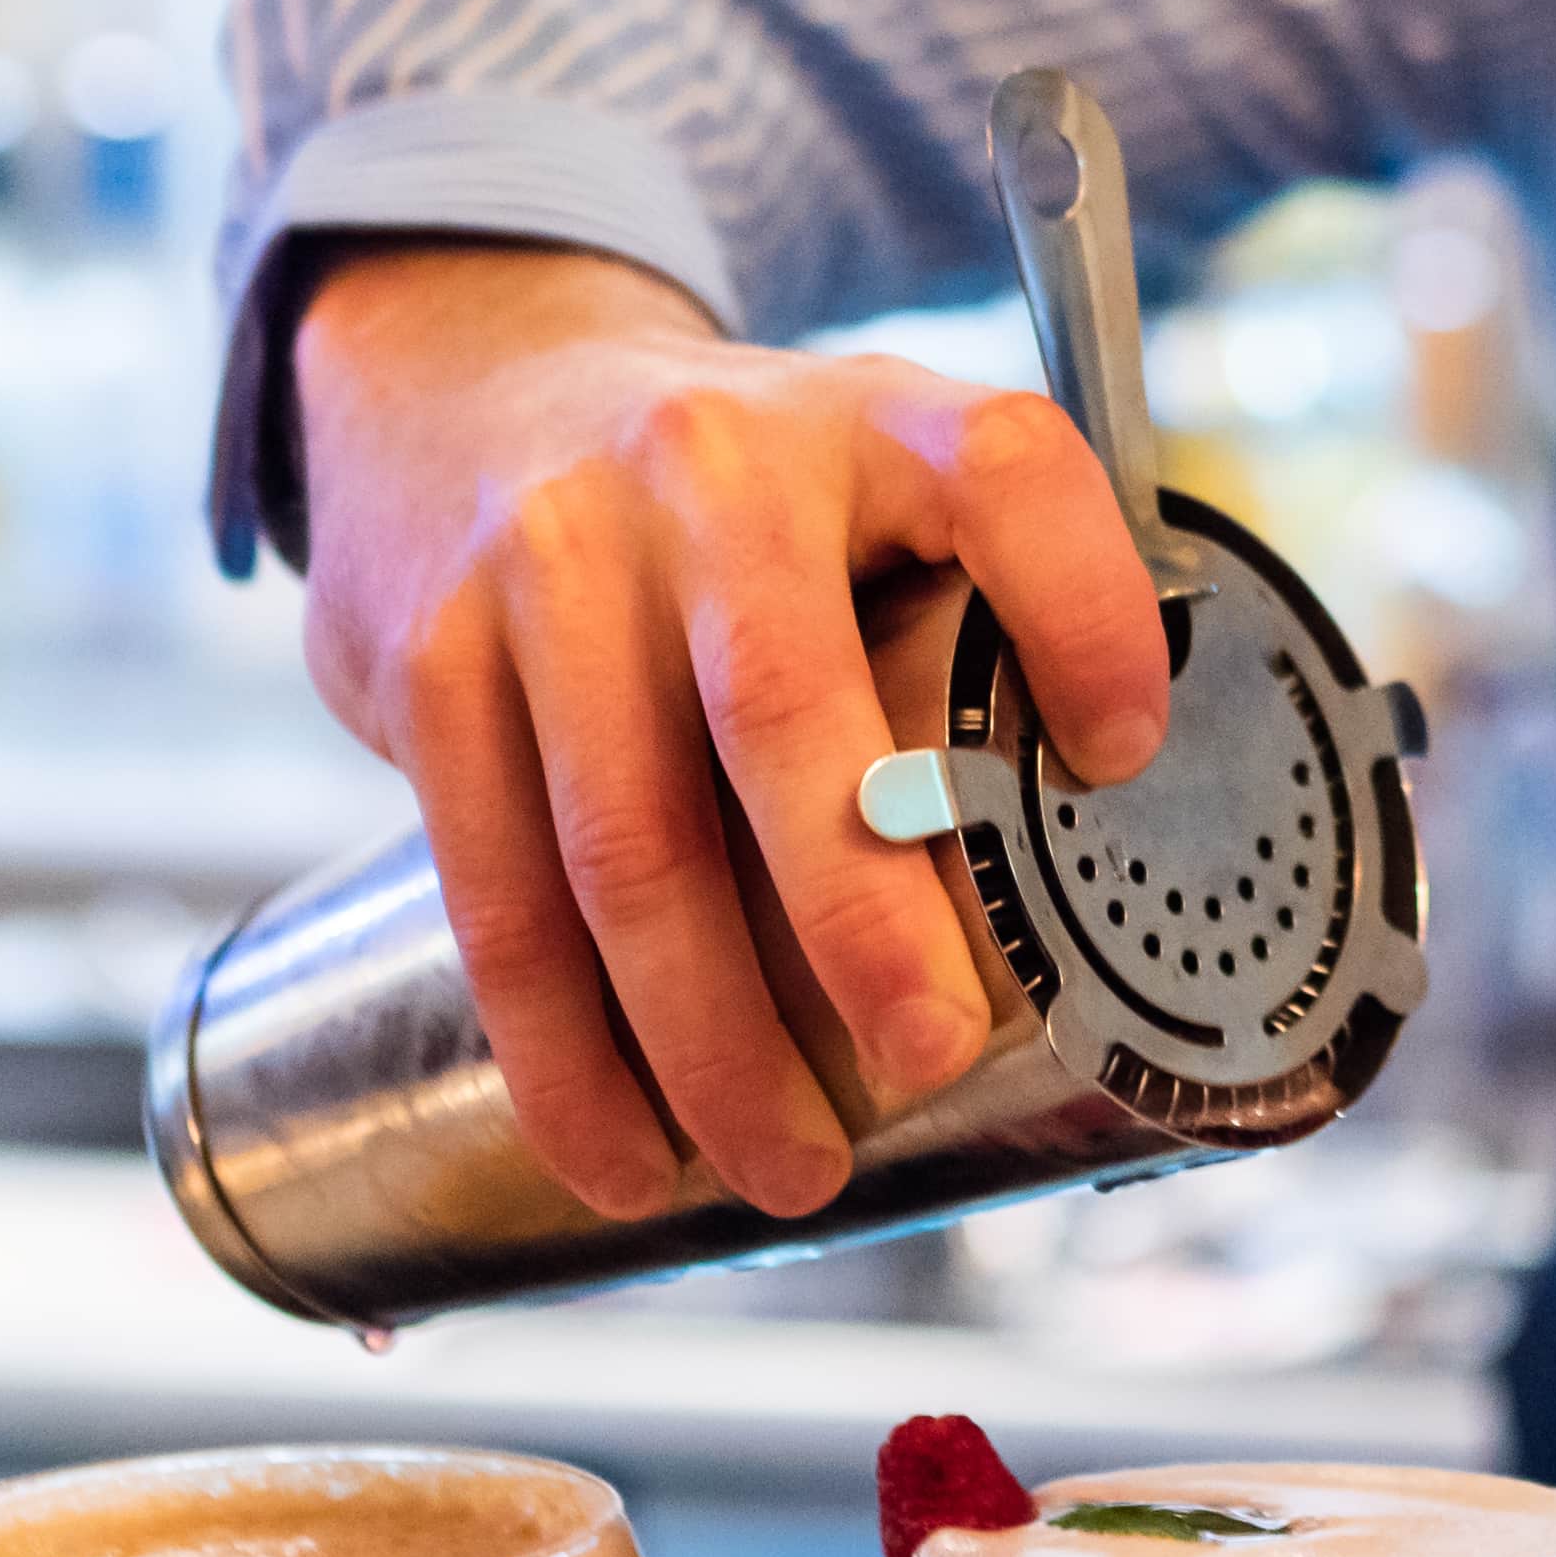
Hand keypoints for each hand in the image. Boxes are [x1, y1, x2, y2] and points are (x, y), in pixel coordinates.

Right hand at [286, 241, 1169, 1219]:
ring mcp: (547, 566)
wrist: (465, 388)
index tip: (1127, 755)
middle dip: (859, 915)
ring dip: (709, 1038)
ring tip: (790, 1168)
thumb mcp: (874, 467)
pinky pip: (494, 891)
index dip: (1085, 611)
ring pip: (624, 840)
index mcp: (864, 417)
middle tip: (925, 1057)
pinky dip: (562, 1051)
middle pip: (783, 707)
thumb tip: (1130, 811)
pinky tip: (625, 1155)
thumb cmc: (732, 494)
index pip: (1005, 474)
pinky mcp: (426, 665)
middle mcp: (702, 472)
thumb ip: (992, 593)